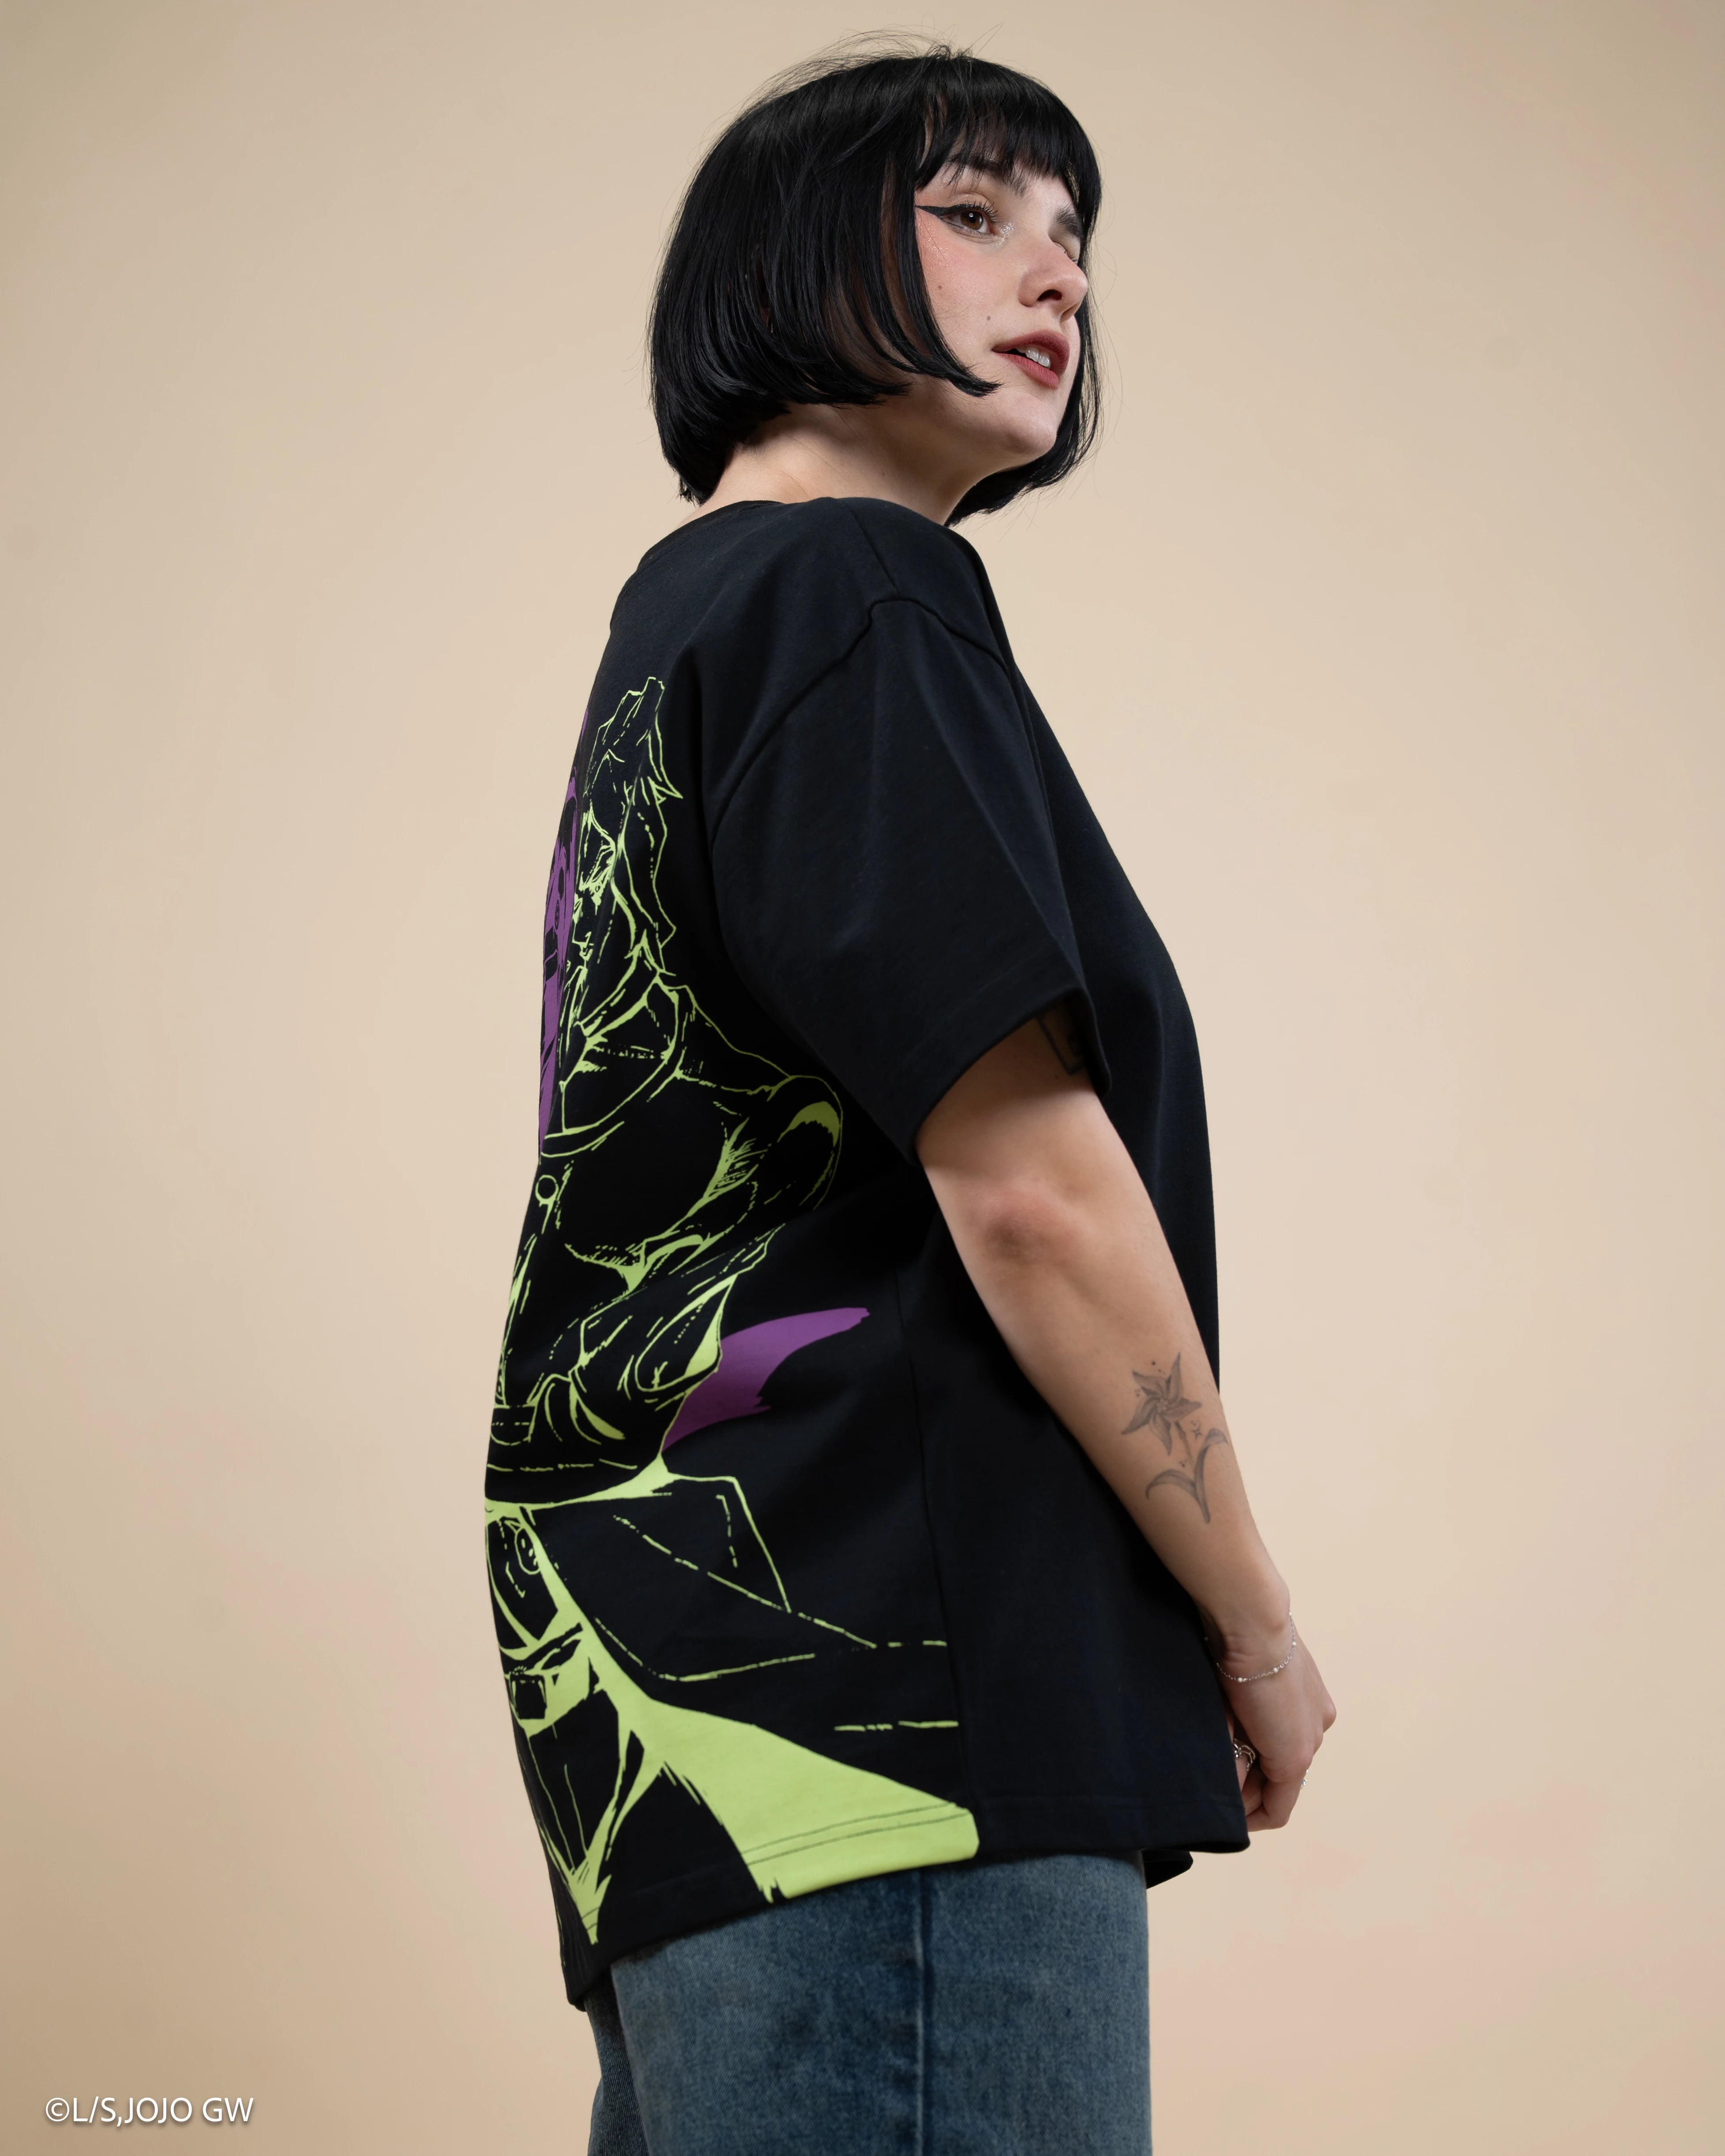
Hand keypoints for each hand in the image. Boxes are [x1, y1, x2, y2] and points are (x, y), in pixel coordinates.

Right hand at [1222, 1626, 1334, 1830]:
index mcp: (1306, 1699)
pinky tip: (1229, 1807)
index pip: (1281, 1745)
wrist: (1251, 1622)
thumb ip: (1237, 1709)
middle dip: (1249, 1784)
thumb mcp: (1239, 1673)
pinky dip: (1252, 1812)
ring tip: (1218, 1789)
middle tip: (1219, 1785)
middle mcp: (1316, 1723)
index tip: (1228, 1768)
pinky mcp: (1295, 1758)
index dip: (1253, 1765)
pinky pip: (1277, 1805)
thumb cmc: (1236, 1634)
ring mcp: (1308, 1741)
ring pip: (1278, 1788)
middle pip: (1281, 1771)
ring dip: (1247, 1795)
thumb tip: (1225, 1750)